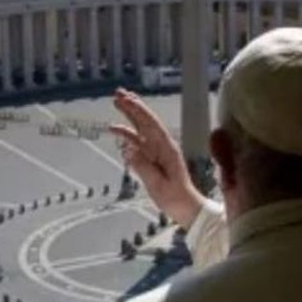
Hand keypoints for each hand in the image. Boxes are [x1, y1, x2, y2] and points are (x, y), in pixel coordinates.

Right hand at [111, 89, 205, 227]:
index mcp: (167, 149)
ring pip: (140, 129)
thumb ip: (144, 168)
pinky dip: (127, 135)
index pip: (151, 124)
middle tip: (118, 93)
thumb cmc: (176, 198)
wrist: (185, 208)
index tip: (127, 99)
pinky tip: (116, 130)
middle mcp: (161, 147)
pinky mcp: (151, 160)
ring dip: (129, 116)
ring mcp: (156, 152)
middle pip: (145, 122)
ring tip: (117, 104)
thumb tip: (129, 149)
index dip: (139, 111)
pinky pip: (137, 144)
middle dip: (133, 107)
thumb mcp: (159, 185)